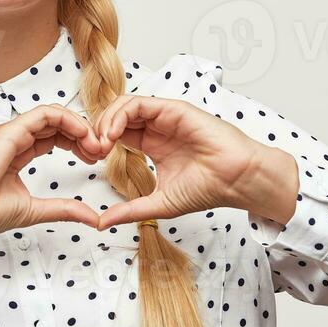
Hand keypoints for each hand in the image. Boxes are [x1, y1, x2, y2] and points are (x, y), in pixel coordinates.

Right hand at [0, 103, 105, 249]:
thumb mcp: (35, 210)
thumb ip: (64, 209)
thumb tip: (93, 218)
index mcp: (17, 152)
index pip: (54, 137)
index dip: (78, 143)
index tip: (95, 158)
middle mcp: (14, 138)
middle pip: (57, 124)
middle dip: (83, 133)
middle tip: (102, 150)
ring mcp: (11, 132)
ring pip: (53, 114)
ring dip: (79, 125)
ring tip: (95, 144)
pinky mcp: (10, 132)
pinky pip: (44, 115)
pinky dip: (67, 120)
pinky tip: (82, 134)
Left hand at [90, 94, 298, 229]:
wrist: (236, 181)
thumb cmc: (207, 189)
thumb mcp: (159, 203)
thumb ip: (130, 210)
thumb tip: (101, 223)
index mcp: (152, 144)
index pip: (116, 133)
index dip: (99, 143)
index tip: (91, 161)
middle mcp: (157, 127)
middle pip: (116, 116)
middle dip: (98, 130)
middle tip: (91, 151)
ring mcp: (165, 116)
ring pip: (124, 106)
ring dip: (106, 121)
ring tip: (101, 143)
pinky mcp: (174, 109)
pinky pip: (139, 103)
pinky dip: (120, 115)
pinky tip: (113, 135)